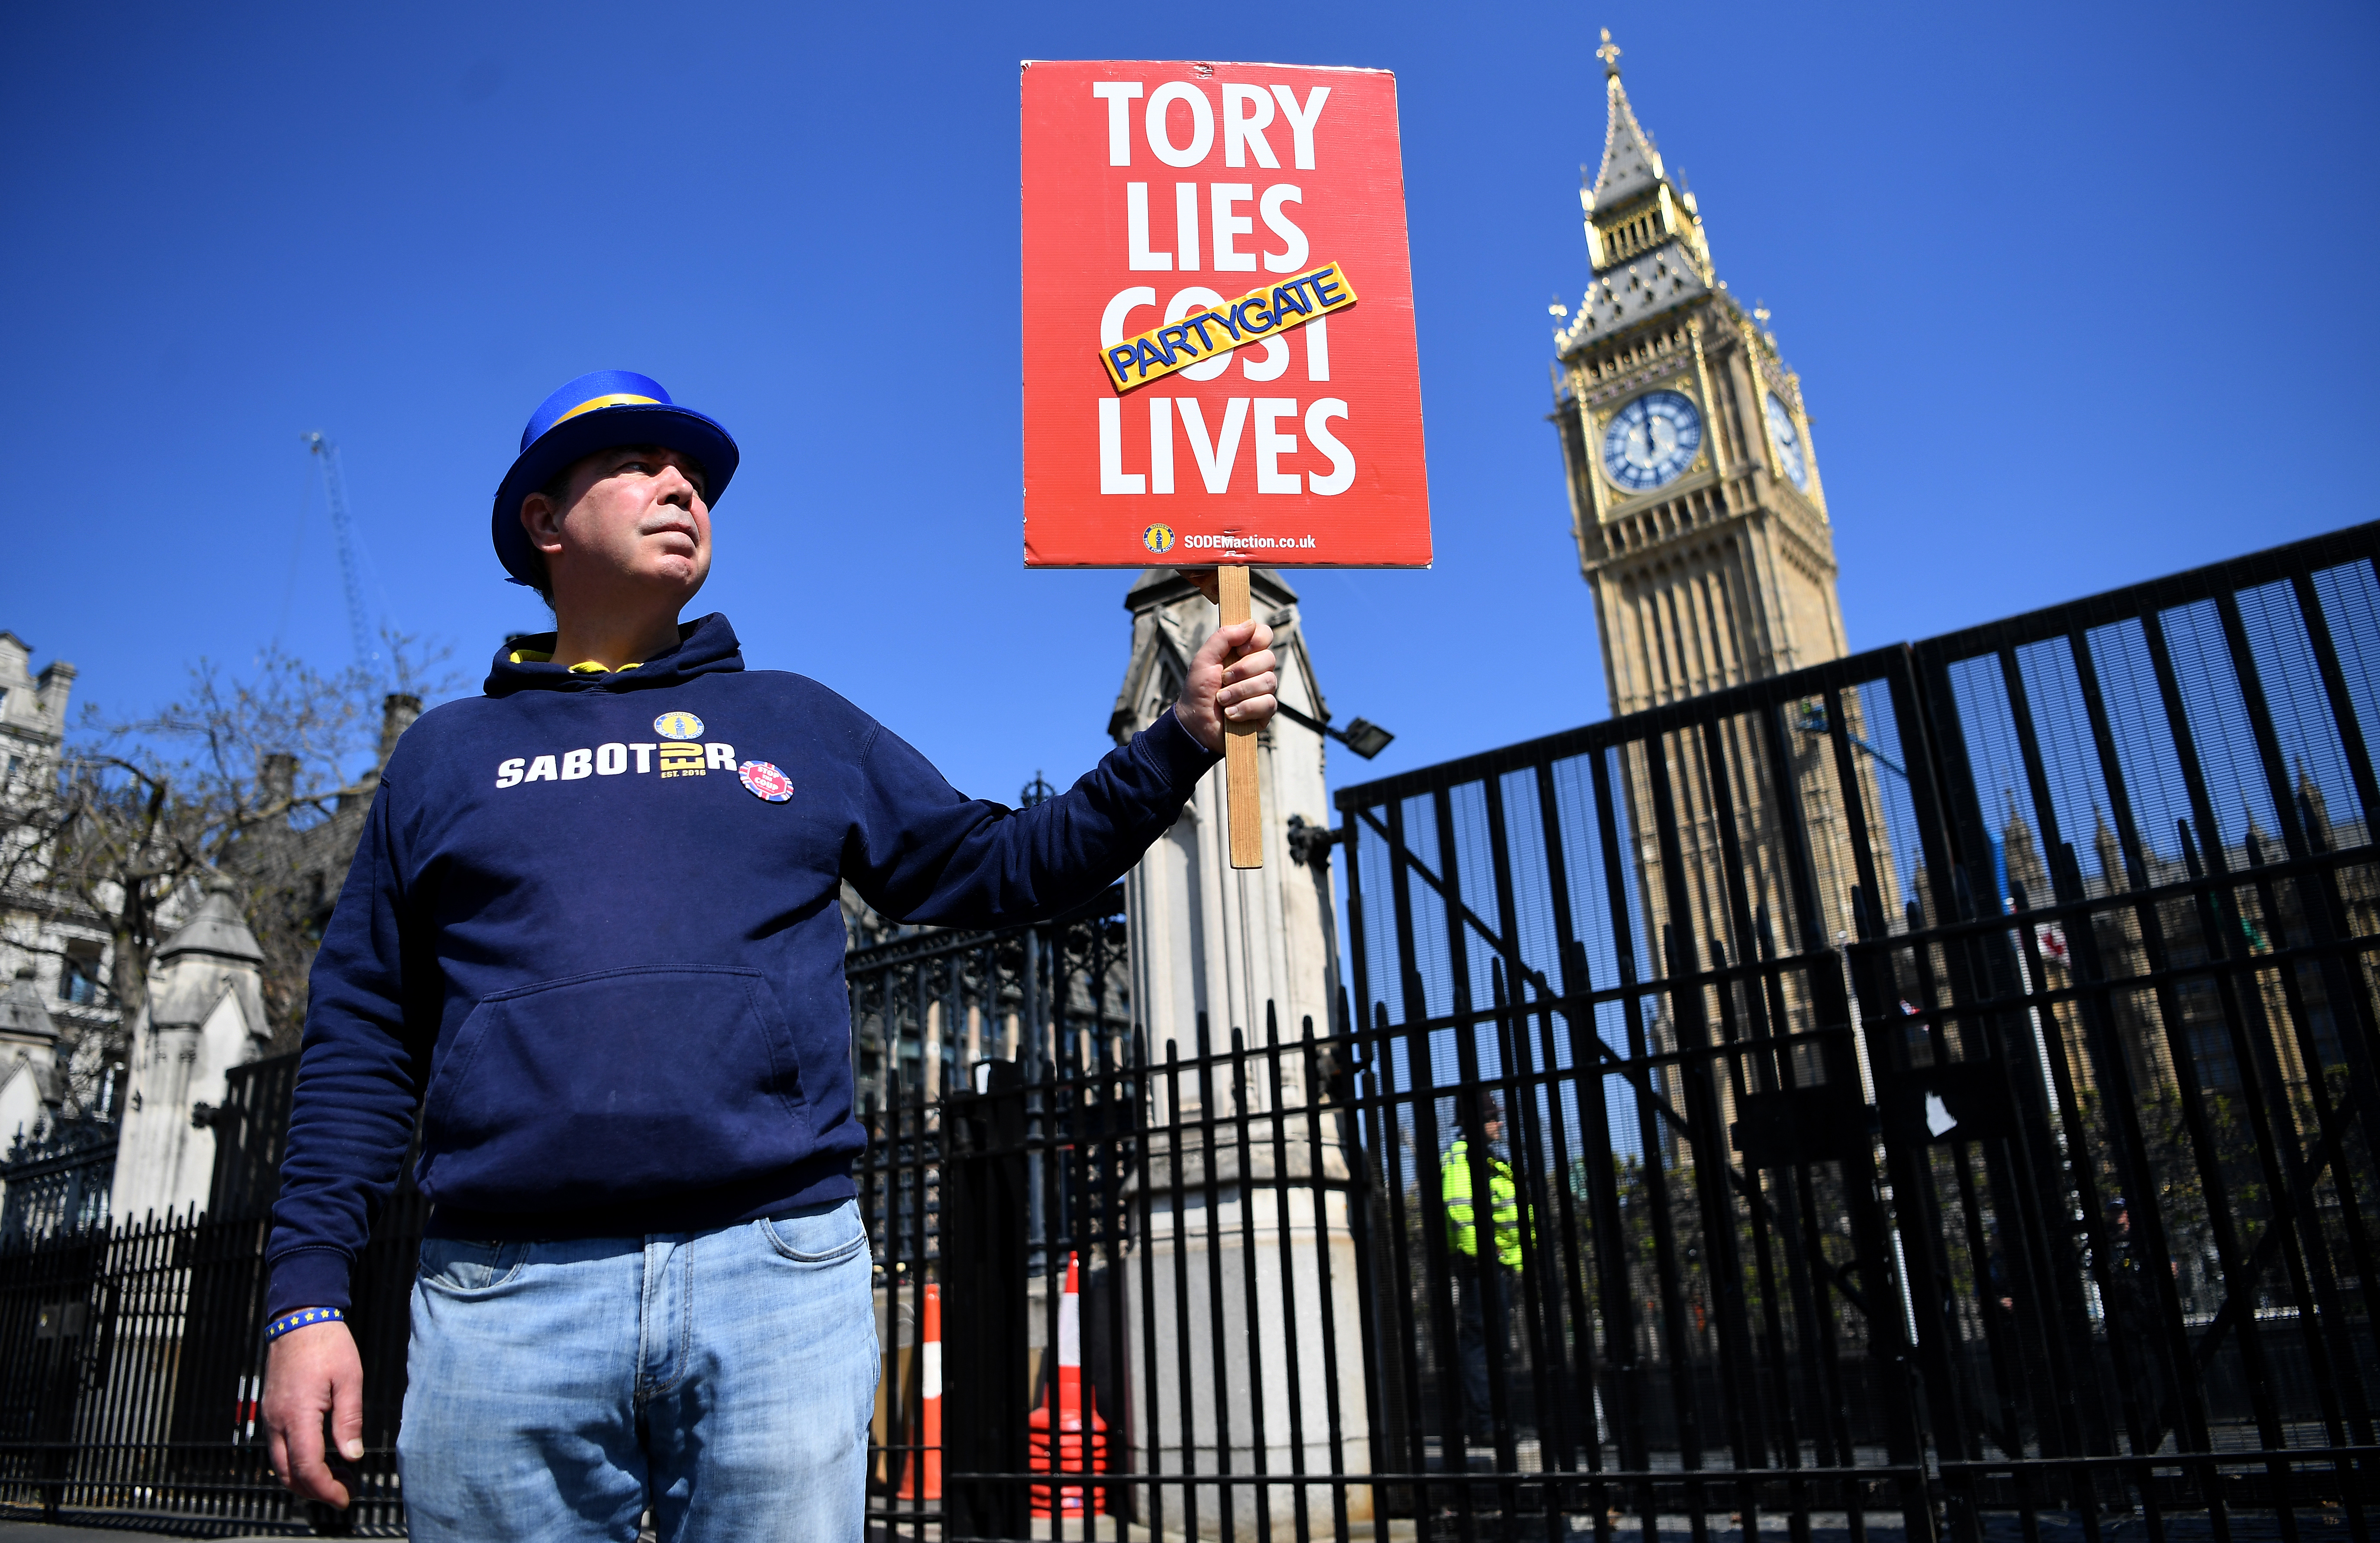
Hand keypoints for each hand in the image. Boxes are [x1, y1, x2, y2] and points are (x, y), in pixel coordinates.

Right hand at [262, 1320, 363, 1508]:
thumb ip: (349, 1420)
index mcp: (298, 1415)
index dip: (326, 1489)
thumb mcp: (349, 1379)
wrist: (299, 1318)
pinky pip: (277, 1447)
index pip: (307, 1467)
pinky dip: (294, 1462)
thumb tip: (352, 1456)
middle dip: (314, 1491)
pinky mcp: (270, 1411)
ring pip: (279, 1464)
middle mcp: (277, 1421)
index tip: (345, 1498)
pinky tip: (319, 1456)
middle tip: (343, 1492)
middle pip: (287, 1474)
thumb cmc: (328, 1344)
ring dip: (303, 1478)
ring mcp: (269, 1417)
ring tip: (336, 1476)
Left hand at [1174, 615, 1277, 752]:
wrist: (1194, 724)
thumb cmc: (1198, 690)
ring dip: (1240, 691)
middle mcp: (1256, 669)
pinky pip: (1267, 703)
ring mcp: (1263, 690)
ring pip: (1269, 681)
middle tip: (1223, 680)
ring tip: (1222, 700)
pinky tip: (1231, 714)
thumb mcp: (1204, 659)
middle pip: (1269, 658)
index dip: (1256, 640)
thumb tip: (1250, 624)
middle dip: (1242, 670)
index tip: (1240, 649)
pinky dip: (1245, 708)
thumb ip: (1223, 637)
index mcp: (1243, 653)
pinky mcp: (1265, 711)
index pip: (1264, 635)